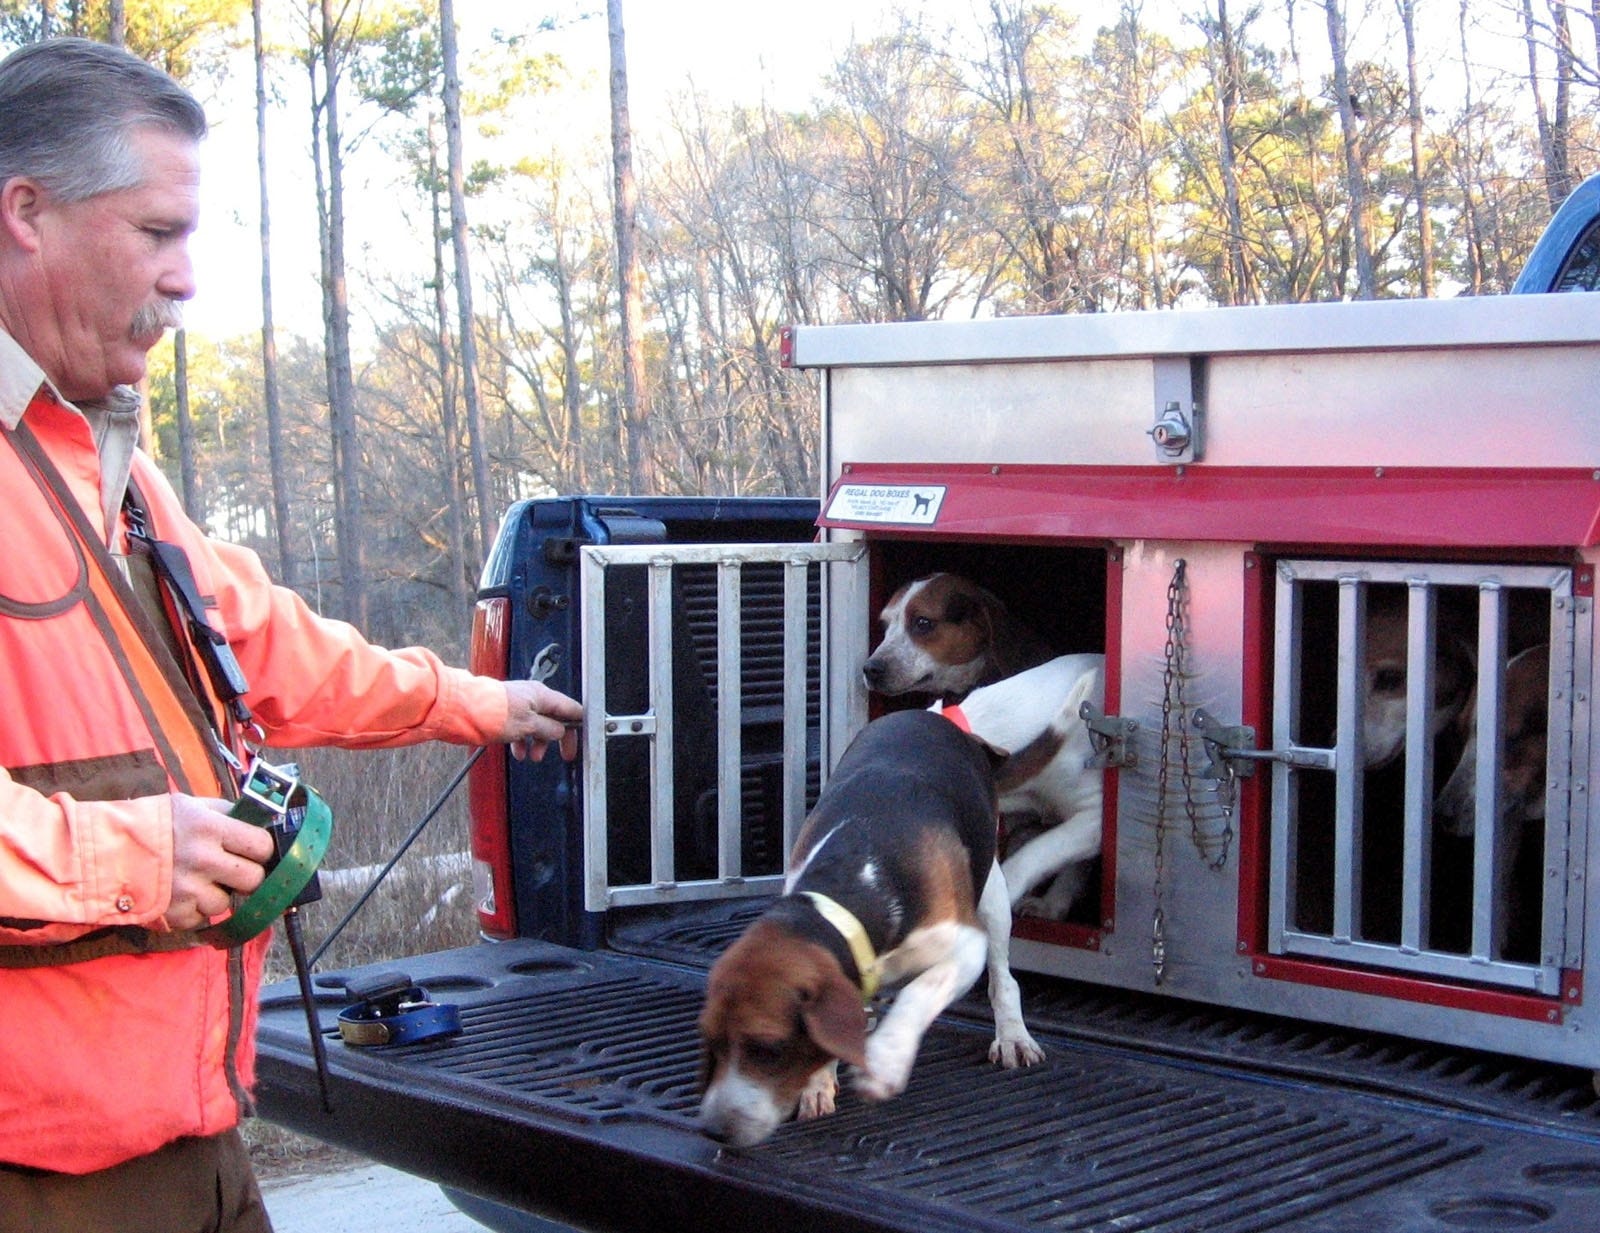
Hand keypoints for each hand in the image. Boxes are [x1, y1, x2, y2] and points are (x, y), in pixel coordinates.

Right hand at [163, 794, 275, 930]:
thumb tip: (262, 824)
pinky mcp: (174, 914)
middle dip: (245, 876)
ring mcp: (188, 890)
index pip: (262, 846)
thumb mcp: (192, 806)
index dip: (260, 850)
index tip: (253, 851)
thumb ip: (227, 815)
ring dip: (216, 895)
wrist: (105, 850)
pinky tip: (180, 895)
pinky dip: (194, 910)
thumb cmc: (155, 824)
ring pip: (226, 903)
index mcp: (210, 827)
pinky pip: (201, 918)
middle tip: (231, 871)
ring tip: (196, 881)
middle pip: (253, 880)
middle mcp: (202, 859)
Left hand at [501, 679, 583, 762]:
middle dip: (559, 738)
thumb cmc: (495, 713)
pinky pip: (523, 727)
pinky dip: (524, 741)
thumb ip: (550, 729)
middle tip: (566, 755)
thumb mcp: (529, 725)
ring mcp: (520, 704)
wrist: (464, 709)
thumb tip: (561, 731)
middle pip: (556, 719)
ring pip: (538, 725)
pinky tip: (519, 753)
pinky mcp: (507, 713)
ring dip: (539, 743)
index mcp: (543, 695)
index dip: (580, 724)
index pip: (571, 708)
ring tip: (533, 758)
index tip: (585, 738)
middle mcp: (533, 697)